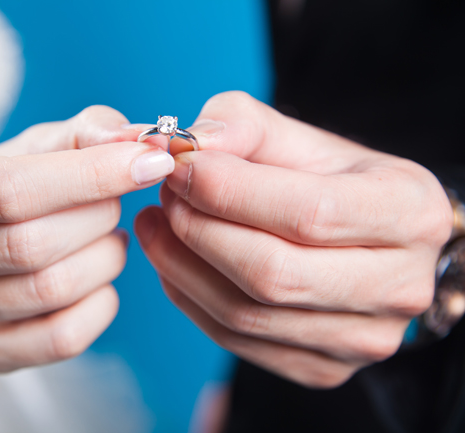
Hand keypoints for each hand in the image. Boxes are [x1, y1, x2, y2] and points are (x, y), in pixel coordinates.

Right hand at [0, 106, 174, 371]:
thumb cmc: (4, 187)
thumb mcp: (35, 148)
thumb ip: (87, 134)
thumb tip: (144, 142)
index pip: (6, 190)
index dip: (91, 176)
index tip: (153, 163)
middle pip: (30, 245)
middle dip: (97, 218)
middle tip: (113, 205)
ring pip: (50, 291)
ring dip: (103, 259)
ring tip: (106, 238)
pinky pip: (60, 339)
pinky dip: (100, 307)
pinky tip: (99, 282)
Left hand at [135, 92, 452, 387]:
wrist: (366, 240)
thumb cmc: (331, 181)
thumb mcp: (297, 137)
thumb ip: (242, 127)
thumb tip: (181, 147)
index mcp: (407, 212)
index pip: (308, 213)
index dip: (229, 191)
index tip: (179, 167)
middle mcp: (399, 286)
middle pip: (272, 274)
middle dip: (198, 230)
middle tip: (164, 195)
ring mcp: (363, 338)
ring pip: (245, 314)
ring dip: (180, 266)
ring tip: (156, 223)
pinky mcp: (323, 367)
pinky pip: (236, 340)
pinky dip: (190, 297)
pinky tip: (174, 260)